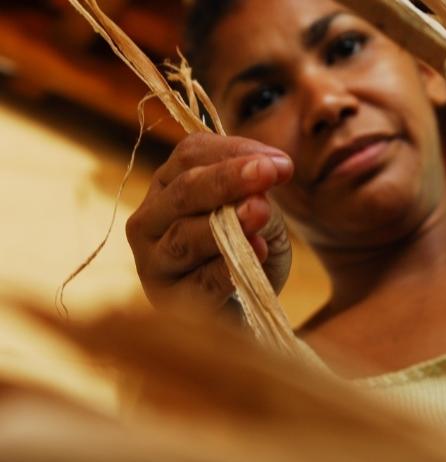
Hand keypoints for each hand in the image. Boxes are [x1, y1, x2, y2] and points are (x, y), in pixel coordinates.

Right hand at [126, 133, 294, 313]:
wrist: (249, 309)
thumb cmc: (249, 252)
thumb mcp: (260, 216)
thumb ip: (256, 196)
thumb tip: (260, 184)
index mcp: (167, 187)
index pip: (190, 155)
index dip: (234, 152)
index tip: (280, 162)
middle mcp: (149, 221)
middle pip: (183, 191)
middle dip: (228, 178)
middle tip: (269, 172)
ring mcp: (154, 264)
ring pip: (185, 236)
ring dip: (227, 221)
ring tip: (261, 211)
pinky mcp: (170, 303)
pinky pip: (200, 281)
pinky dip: (229, 266)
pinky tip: (258, 251)